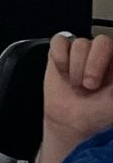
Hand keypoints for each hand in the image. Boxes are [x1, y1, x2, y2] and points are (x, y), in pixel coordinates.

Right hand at [41, 33, 112, 162]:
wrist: (70, 121)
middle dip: (92, 65)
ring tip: (76, 85)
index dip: (104, 62)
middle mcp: (100, 55)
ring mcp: (79, 52)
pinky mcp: (59, 52)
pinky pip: (59, 41)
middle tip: (88, 85)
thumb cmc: (97, 113)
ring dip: (75, 67)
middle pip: (100, 42)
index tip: (102, 84)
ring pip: (79, 44)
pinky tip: (63, 72)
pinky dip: (60, 57)